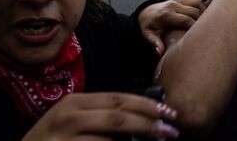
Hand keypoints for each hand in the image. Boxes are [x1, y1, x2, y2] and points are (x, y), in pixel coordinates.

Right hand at [22, 93, 178, 139]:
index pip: (119, 98)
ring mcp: (65, 138)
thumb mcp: (72, 121)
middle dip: (150, 124)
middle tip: (171, 131)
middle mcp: (69, 116)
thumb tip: (141, 117)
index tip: (168, 111)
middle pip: (120, 117)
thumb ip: (100, 115)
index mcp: (75, 102)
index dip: (147, 105)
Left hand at [138, 0, 220, 55]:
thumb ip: (155, 43)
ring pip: (198, 2)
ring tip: (215, 17)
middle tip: (210, 29)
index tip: (200, 36)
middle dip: (203, 19)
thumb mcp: (149, 35)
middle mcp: (174, 4)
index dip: (194, 27)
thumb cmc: (149, 26)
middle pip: (194, 11)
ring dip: (207, 9)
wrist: (146, 13)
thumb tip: (160, 53)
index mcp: (167, 14)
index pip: (185, 20)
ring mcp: (179, 0)